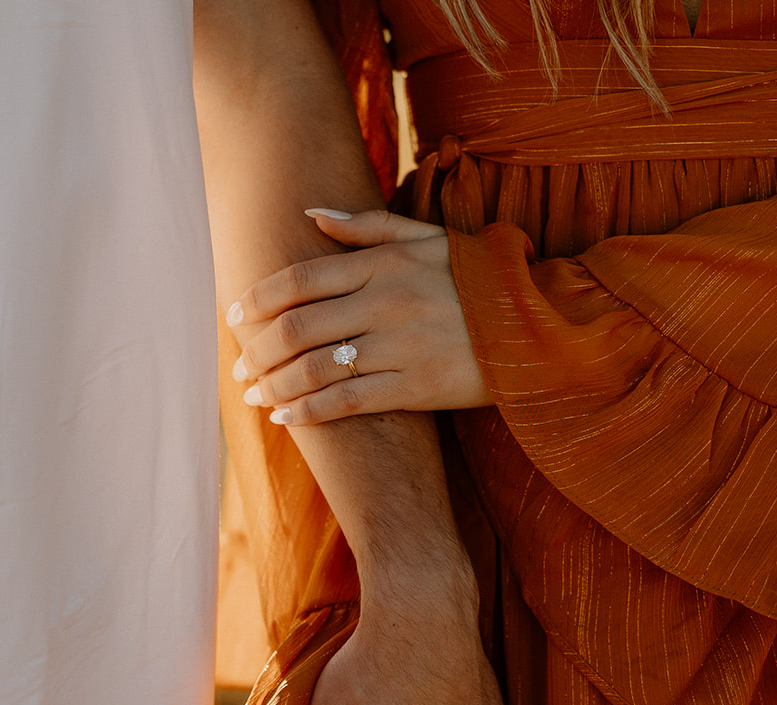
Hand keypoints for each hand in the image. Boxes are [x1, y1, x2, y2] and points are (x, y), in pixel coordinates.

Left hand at [229, 209, 490, 425]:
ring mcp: (399, 346)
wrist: (543, 324)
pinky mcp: (415, 387)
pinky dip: (308, 413)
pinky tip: (287, 418)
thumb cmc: (481, 278)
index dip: (258, 300)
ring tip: (254, 397)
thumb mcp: (428, 238)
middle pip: (296, 329)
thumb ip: (367, 227)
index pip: (300, 280)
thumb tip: (310, 214)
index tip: (234, 316)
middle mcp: (385, 301)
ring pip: (314, 369)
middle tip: (239, 368)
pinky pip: (346, 403)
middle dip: (257, 352)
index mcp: (383, 263)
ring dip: (274, 387)